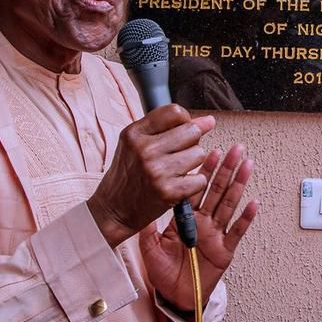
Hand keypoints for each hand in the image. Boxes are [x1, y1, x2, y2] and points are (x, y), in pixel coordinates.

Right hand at [89, 105, 216, 246]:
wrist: (114, 209)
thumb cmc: (129, 174)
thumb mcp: (136, 144)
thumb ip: (167, 128)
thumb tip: (208, 121)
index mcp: (134, 134)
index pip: (174, 112)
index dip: (185, 119)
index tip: (182, 129)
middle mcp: (144, 150)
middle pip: (192, 131)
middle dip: (191, 141)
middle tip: (177, 154)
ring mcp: (156, 171)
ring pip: (199, 154)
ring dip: (193, 163)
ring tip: (175, 170)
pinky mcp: (168, 191)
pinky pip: (200, 179)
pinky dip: (194, 183)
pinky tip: (178, 185)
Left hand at [141, 144, 257, 312]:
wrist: (176, 297)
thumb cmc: (164, 273)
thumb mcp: (149, 248)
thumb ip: (147, 228)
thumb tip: (141, 206)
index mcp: (186, 219)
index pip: (196, 189)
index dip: (204, 171)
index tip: (209, 151)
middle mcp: (204, 222)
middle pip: (217, 190)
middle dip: (226, 168)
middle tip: (235, 148)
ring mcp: (216, 234)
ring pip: (229, 204)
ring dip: (238, 184)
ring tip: (246, 165)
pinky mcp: (225, 250)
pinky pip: (237, 231)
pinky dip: (246, 218)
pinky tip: (253, 203)